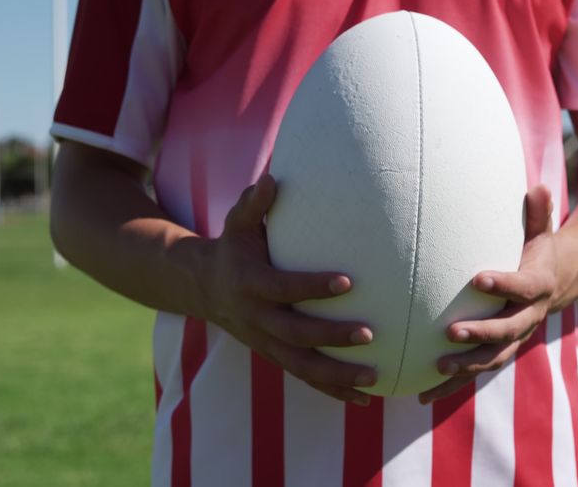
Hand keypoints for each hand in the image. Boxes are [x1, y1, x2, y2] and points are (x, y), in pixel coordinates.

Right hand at [200, 175, 376, 404]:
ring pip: (302, 367)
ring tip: (374, 378)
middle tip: (369, 335)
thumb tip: (272, 177)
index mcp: (250, 285)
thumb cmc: (234, 247)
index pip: (284, 288)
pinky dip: (334, 391)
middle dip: (332, 337)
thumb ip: (253, 202)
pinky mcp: (275, 356)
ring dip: (338, 377)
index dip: (313, 286)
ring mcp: (266, 343)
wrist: (204, 288)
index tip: (348, 280)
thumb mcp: (237, 223)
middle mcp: (257, 319)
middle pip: (296, 335)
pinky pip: (306, 379)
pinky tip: (366, 399)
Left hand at [419, 185, 560, 403]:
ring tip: (437, 367)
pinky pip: (473, 373)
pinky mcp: (496, 353)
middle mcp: (527, 318)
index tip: (478, 278)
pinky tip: (421, 396)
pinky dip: (449, 387)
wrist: (555, 286)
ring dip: (466, 366)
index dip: (503, 284)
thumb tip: (539, 187)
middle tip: (450, 332)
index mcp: (537, 287)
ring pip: (492, 359)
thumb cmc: (537, 252)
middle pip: (507, 331)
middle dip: (480, 333)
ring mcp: (512, 340)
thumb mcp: (541, 233)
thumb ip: (539, 214)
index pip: (522, 287)